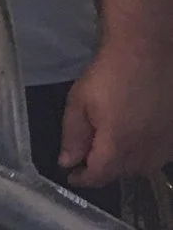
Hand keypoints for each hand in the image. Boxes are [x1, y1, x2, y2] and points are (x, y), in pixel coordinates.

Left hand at [61, 44, 172, 185]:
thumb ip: (73, 137)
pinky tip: (139, 143)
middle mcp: (146, 147)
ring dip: (128, 166)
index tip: (73, 176)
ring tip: (113, 154)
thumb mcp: (79, 103)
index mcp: (118, 143)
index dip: (85, 179)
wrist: (146, 50)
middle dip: (105, 172)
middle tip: (90, 161)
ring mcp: (166, 139)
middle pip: (125, 173)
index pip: (101, 175)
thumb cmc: (108, 74)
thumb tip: (68, 163)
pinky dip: (149, 155)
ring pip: (147, 166)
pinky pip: (164, 154)